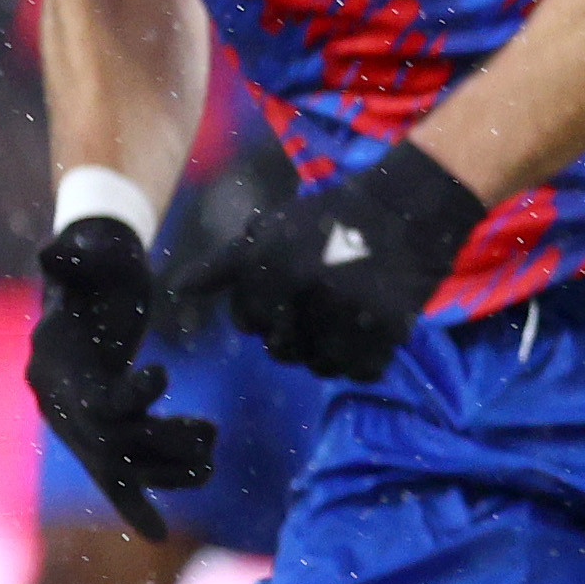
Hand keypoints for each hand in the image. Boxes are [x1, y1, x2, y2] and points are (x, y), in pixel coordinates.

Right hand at [27, 215, 215, 535]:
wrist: (93, 284)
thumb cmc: (96, 267)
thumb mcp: (92, 257)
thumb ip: (79, 256)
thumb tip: (58, 247)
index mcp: (51, 367)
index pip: (86, 399)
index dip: (124, 398)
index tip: (162, 375)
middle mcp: (58, 404)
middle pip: (109, 441)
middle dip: (160, 442)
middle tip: (209, 430)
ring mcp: (78, 422)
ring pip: (121, 462)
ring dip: (167, 466)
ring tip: (211, 451)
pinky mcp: (102, 429)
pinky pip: (115, 477)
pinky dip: (136, 504)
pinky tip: (156, 535)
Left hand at [176, 140, 484, 381]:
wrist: (406, 212)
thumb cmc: (328, 220)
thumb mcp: (268, 233)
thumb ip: (222, 266)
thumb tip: (179, 291)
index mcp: (271, 269)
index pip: (248, 322)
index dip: (265, 309)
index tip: (290, 290)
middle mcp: (305, 295)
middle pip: (280, 350)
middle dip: (293, 334)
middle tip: (318, 305)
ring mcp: (348, 316)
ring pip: (319, 366)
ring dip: (326, 350)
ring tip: (342, 320)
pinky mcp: (387, 331)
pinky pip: (360, 371)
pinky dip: (362, 361)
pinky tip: (366, 333)